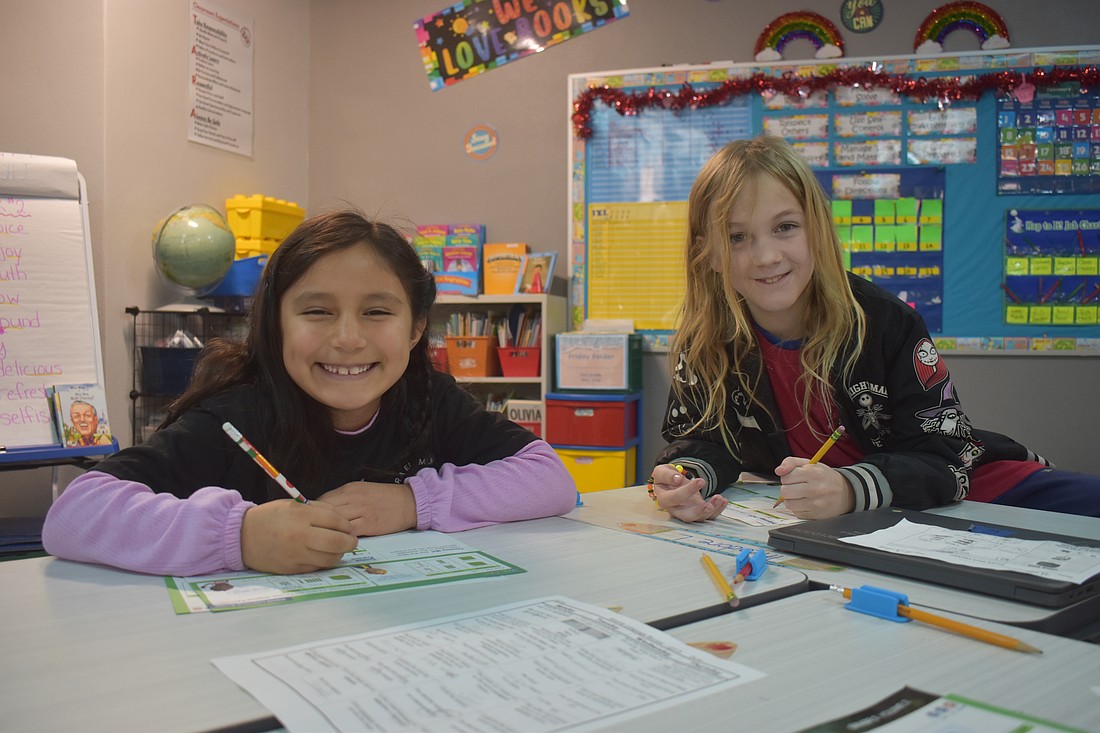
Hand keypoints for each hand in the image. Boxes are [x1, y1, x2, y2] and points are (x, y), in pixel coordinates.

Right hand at [240, 500, 357, 573]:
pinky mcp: (292, 569)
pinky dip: (323, 562)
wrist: (241, 536)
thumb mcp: (293, 505)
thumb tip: (343, 521)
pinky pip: (317, 567)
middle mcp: (300, 536)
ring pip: (330, 559)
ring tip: (337, 549)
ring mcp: (296, 555)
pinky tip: (321, 555)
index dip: (347, 525)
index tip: (349, 527)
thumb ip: (318, 511)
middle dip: (350, 542)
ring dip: (339, 554)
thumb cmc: (270, 518)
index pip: (336, 521)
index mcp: (301, 516)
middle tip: (352, 541)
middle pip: (338, 542)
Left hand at [317, 481, 417, 536]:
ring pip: (334, 522)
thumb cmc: (386, 499)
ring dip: (328, 532)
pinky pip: (348, 532)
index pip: (322, 500)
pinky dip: (341, 538)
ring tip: (324, 541)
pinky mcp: (369, 523)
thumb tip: (325, 512)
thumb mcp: (362, 491)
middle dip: (317, 523)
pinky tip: (340, 543)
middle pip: (324, 511)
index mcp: (350, 489)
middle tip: (313, 534)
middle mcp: (353, 497)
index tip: (311, 523)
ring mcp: (361, 510)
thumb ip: (345, 499)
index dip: (314, 513)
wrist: (410, 502)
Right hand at [648, 464, 727, 521]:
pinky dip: (718, 510)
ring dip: (711, 510)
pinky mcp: (698, 512)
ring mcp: (688, 513)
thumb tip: (677, 479)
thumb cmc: (666, 478)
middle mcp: (676, 510)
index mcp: (665, 499)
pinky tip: (724, 501)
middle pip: (686, 516)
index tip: (700, 481)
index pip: (675, 497)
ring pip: (699, 518)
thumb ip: (667, 475)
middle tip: (709, 505)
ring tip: (720, 498)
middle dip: (699, 512)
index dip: (688, 491)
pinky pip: (708, 516)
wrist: (670, 482)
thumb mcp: (661, 472)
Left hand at [773, 457, 854, 518]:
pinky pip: (796, 513)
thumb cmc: (824, 477)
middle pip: (785, 491)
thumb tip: (778, 470)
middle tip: (796, 486)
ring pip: (789, 503)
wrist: (845, 492)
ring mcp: (815, 504)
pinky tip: (805, 502)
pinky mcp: (815, 515)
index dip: (787, 477)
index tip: (794, 477)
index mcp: (813, 473)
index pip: (786, 477)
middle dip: (787, 488)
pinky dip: (798, 508)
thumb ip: (790, 462)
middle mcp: (815, 489)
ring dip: (791, 499)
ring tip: (800, 494)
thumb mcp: (809, 464)